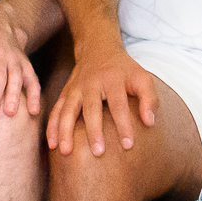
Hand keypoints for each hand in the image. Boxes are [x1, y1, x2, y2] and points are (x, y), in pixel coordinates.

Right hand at [49, 43, 165, 155]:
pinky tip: (52, 145)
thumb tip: (150, 122)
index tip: (127, 145)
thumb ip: (149, 99)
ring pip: (68, 110)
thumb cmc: (124, 70)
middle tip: (98, 152)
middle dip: (93, 131)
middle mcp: (91, 84)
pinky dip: (52, 127)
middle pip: (91, 109)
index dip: (123, 125)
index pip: (119, 105)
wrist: (98, 48)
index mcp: (112, 80)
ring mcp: (75, 88)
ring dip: (65, 131)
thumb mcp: (142, 77)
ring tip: (66, 151)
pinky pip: (56, 111)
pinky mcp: (65, 93)